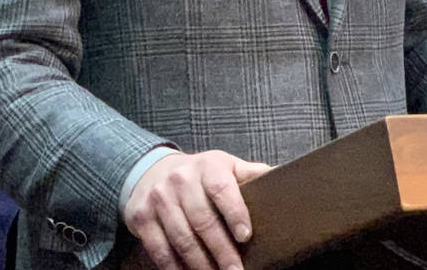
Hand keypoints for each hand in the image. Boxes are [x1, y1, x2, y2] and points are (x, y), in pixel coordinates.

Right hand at [123, 150, 272, 269]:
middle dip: (222, 251)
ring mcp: (159, 199)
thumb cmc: (200, 174)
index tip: (246, 236)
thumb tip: (284, 178)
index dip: (235, 213)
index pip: (223, 190)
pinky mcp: (142, 218)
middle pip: (203, 221)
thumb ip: (251, 174)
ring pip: (182, 238)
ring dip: (200, 264)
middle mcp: (181, 180)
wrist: (152, 171)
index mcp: (208, 167)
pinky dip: (174, 267)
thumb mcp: (225, 166)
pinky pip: (159, 249)